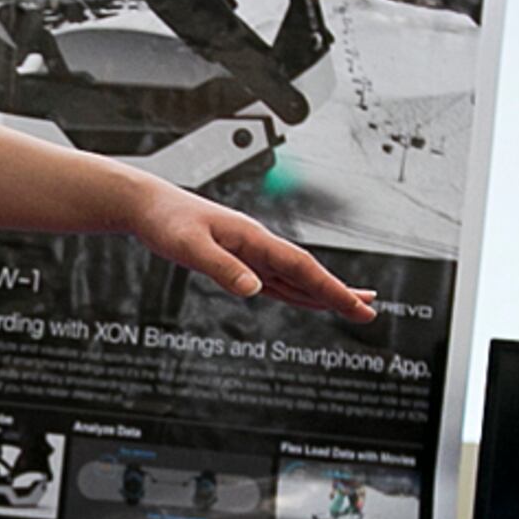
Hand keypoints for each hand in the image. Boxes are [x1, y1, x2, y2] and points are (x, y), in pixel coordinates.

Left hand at [127, 186, 376, 318]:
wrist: (149, 207)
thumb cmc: (167, 222)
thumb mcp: (190, 247)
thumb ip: (221, 268)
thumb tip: (254, 289)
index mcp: (253, 239)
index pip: (302, 267)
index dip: (332, 289)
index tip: (357, 305)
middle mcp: (258, 245)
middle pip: (308, 272)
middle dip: (339, 293)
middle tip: (369, 311)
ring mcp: (251, 253)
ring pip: (296, 277)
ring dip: (324, 292)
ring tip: (353, 305)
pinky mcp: (240, 260)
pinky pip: (276, 280)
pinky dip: (298, 292)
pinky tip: (309, 300)